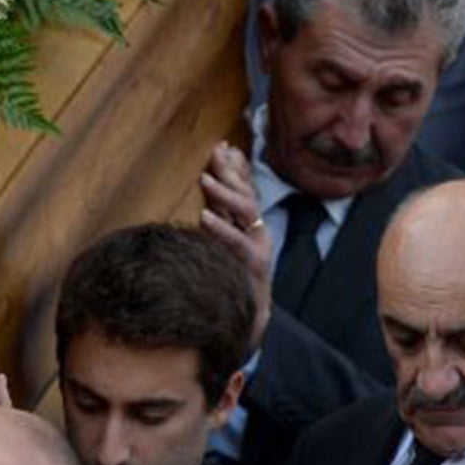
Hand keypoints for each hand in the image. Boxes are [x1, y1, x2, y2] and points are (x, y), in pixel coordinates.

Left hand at [197, 139, 271, 348]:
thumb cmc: (233, 279)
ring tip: (206, 179)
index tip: (221, 146)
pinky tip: (205, 216)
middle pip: (247, 191)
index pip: (246, 187)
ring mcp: (259, 246)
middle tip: (215, 154)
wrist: (249, 318)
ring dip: (226, 192)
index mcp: (251, 223)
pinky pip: (237, 242)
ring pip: (247, 211)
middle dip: (232, 171)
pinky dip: (221, 228)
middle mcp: (258, 230)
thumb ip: (220, 216)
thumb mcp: (226, 243)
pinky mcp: (254, 265)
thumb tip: (210, 186)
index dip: (236, 166)